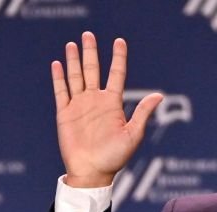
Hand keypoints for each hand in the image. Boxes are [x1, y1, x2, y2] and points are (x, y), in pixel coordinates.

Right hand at [51, 32, 162, 187]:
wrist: (92, 172)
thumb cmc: (114, 157)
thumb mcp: (132, 134)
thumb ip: (142, 113)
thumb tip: (159, 95)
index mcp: (113, 104)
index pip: (116, 74)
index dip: (118, 58)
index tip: (119, 41)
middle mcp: (96, 101)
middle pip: (92, 70)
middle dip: (91, 52)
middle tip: (88, 35)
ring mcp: (80, 106)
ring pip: (76, 77)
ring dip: (74, 60)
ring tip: (73, 44)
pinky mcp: (65, 113)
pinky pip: (61, 92)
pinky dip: (59, 78)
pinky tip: (58, 64)